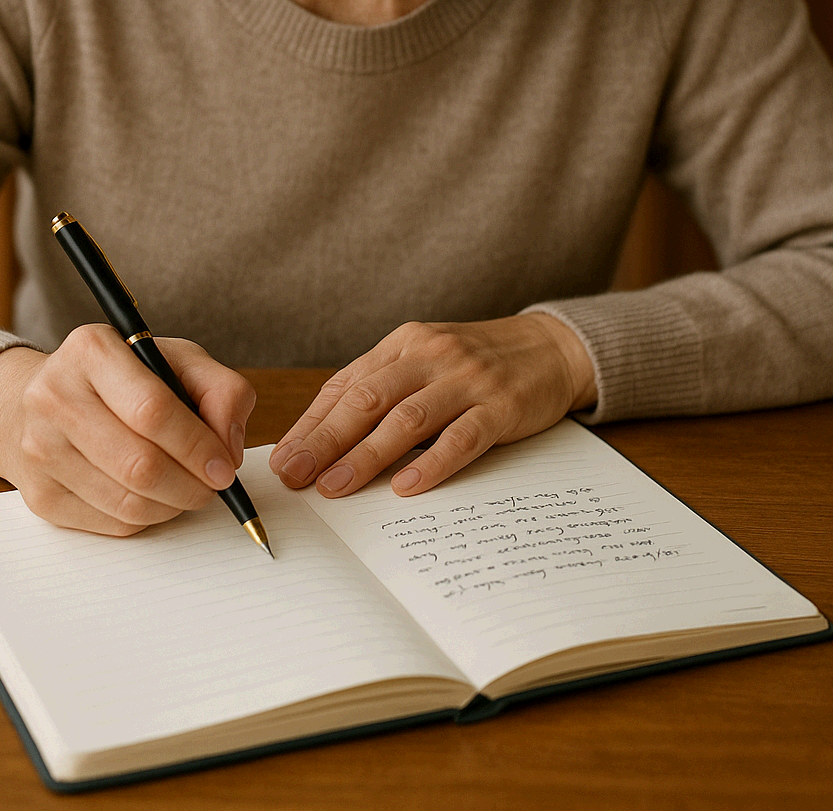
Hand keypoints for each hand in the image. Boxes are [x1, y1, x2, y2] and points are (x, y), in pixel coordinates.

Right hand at [0, 326, 255, 535]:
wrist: (45, 399)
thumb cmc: (123, 378)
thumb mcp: (178, 360)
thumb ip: (221, 390)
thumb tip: (229, 447)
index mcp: (92, 350)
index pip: (153, 410)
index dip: (198, 446)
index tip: (225, 467)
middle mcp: (55, 396)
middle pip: (140, 465)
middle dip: (192, 485)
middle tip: (213, 485)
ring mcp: (40, 448)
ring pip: (128, 503)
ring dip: (173, 505)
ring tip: (187, 488)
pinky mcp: (39, 495)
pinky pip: (112, 524)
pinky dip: (147, 518)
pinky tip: (154, 496)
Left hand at [269, 313, 594, 498]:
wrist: (550, 348)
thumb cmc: (475, 364)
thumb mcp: (424, 363)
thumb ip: (382, 392)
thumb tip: (323, 441)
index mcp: (403, 344)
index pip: (346, 385)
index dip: (311, 424)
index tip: (283, 459)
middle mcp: (430, 356)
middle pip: (368, 400)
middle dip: (326, 440)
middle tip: (296, 475)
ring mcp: (467, 380)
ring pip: (407, 419)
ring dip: (366, 456)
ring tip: (335, 487)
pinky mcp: (501, 406)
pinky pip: (461, 437)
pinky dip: (431, 463)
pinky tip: (405, 487)